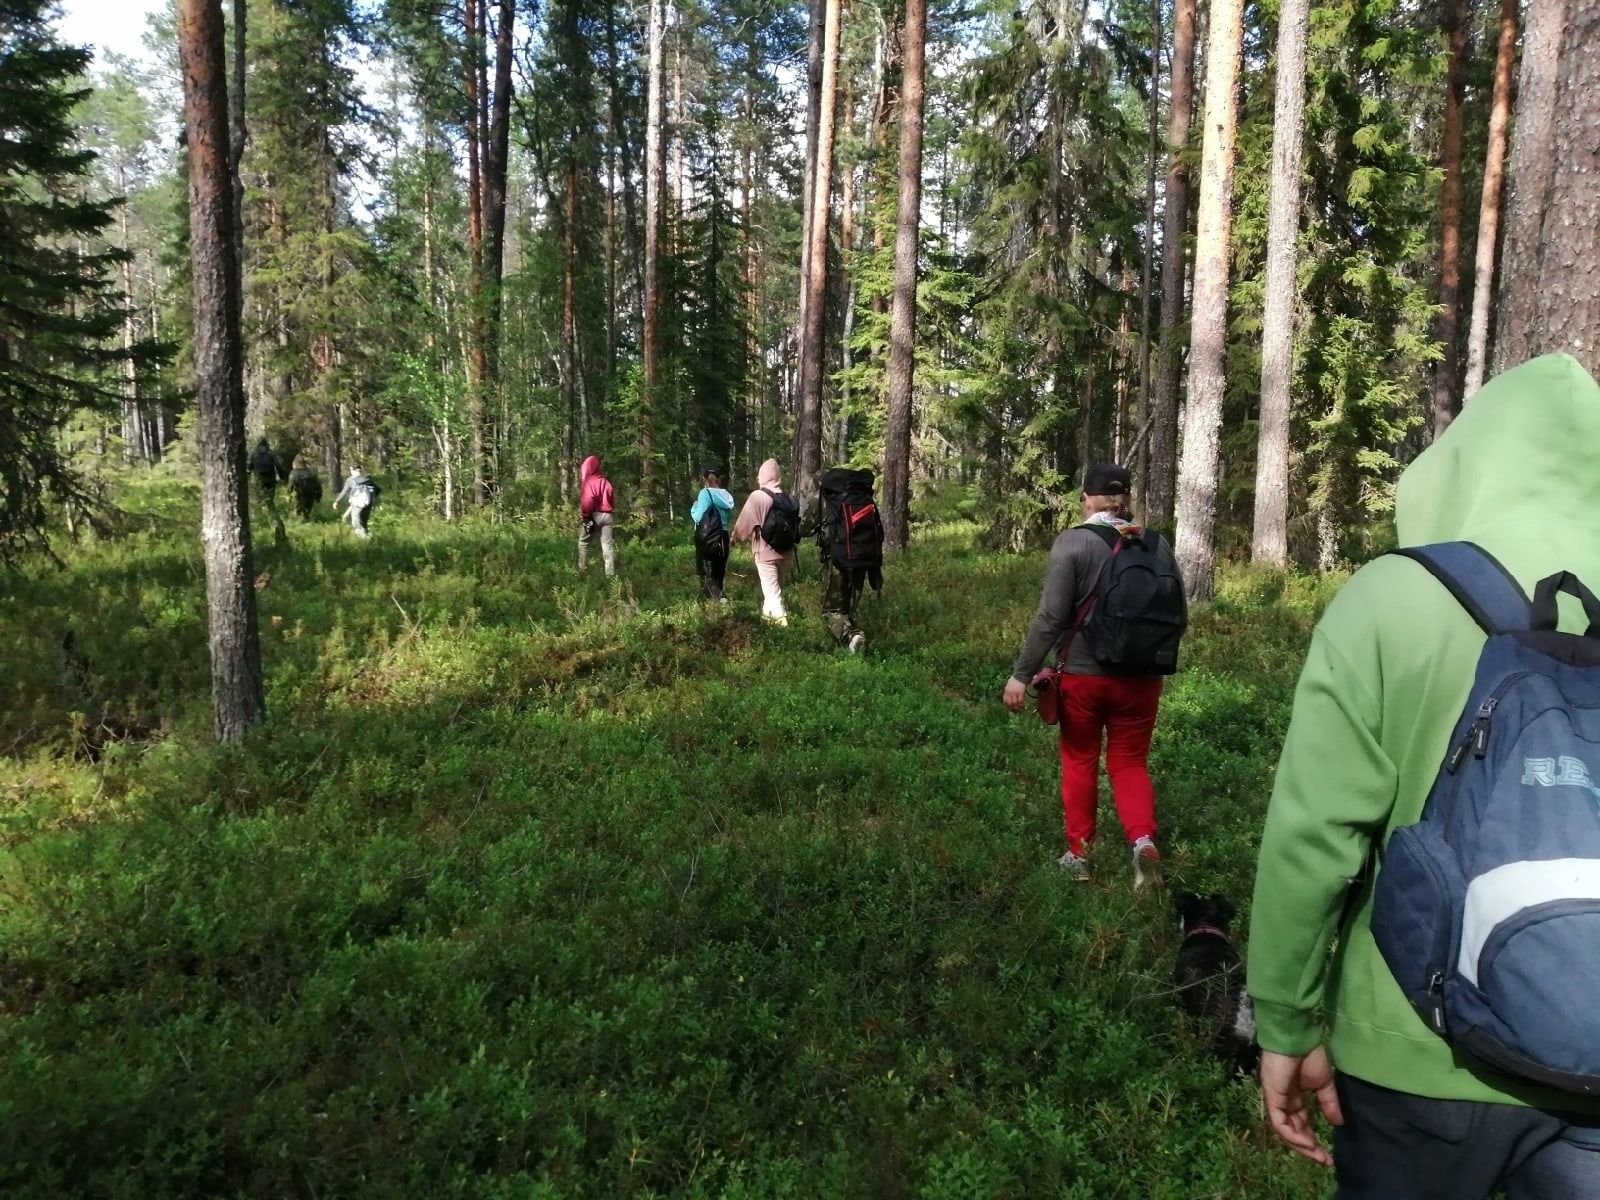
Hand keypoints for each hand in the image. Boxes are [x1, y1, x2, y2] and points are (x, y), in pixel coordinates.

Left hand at [1002, 677, 1027, 713]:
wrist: (1020, 676)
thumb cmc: (1015, 680)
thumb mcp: (1009, 686)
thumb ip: (1008, 692)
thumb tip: (1009, 699)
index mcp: (1006, 691)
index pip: (1005, 701)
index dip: (1007, 706)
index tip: (1009, 708)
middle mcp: (1009, 693)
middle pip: (1010, 703)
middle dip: (1012, 708)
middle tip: (1015, 710)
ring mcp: (1015, 693)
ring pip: (1015, 703)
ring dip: (1017, 707)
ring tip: (1019, 709)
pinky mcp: (1020, 692)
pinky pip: (1020, 700)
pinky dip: (1021, 704)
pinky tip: (1023, 705)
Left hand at [1260, 1047, 1343, 1166]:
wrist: (1297, 1036)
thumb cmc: (1309, 1055)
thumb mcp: (1323, 1084)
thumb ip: (1328, 1103)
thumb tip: (1338, 1123)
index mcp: (1294, 1096)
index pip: (1301, 1123)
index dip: (1313, 1139)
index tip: (1328, 1155)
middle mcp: (1283, 1100)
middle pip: (1292, 1130)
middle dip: (1308, 1147)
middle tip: (1325, 1160)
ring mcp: (1276, 1098)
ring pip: (1284, 1130)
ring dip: (1301, 1145)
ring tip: (1318, 1155)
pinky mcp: (1272, 1095)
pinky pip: (1279, 1122)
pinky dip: (1292, 1134)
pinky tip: (1307, 1142)